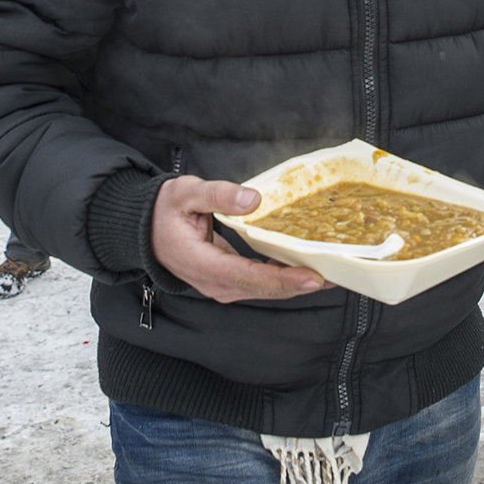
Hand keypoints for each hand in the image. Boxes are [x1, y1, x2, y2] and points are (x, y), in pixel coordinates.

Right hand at [150, 175, 326, 303]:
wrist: (147, 230)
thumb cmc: (165, 211)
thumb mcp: (184, 193)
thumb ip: (216, 195)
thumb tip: (251, 200)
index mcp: (202, 264)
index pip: (248, 276)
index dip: (282, 279)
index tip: (312, 276)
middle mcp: (214, 283)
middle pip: (264, 289)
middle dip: (301, 284)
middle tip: (337, 273)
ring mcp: (222, 287)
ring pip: (265, 291)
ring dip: (297, 284)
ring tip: (332, 271)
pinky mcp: (229, 283)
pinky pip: (261, 285)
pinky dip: (285, 279)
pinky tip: (307, 268)